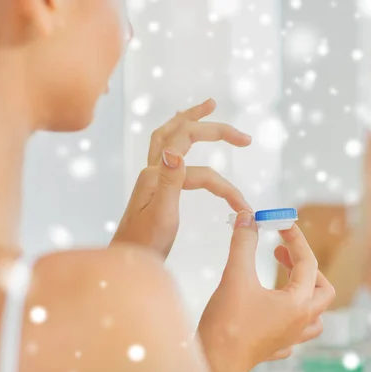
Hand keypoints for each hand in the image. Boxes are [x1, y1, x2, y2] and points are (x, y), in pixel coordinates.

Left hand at [112, 99, 251, 257]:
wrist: (125, 264)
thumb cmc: (144, 248)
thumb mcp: (161, 217)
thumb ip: (169, 182)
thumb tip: (176, 151)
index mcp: (156, 177)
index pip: (202, 172)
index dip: (226, 187)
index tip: (245, 207)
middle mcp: (152, 170)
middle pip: (183, 134)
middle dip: (215, 130)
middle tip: (243, 137)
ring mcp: (151, 176)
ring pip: (170, 135)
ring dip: (190, 118)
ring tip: (210, 107)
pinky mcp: (153, 184)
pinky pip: (165, 148)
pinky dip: (178, 135)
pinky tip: (184, 137)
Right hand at [197, 211, 334, 371]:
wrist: (214, 363)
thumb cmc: (227, 324)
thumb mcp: (236, 276)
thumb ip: (244, 243)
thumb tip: (247, 218)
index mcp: (298, 303)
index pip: (307, 262)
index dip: (295, 239)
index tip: (281, 224)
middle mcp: (300, 322)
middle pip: (321, 289)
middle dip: (304, 265)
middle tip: (280, 253)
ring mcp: (289, 338)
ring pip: (314, 315)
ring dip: (305, 293)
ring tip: (284, 280)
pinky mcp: (273, 348)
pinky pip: (294, 332)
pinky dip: (289, 317)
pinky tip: (274, 310)